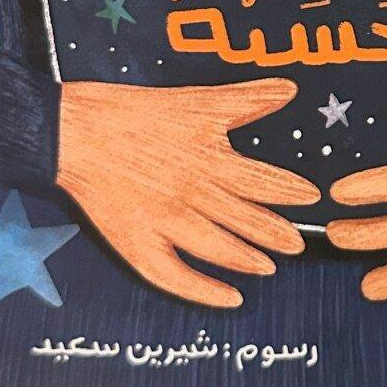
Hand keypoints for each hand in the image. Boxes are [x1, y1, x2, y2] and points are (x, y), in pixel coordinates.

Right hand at [57, 78, 318, 308]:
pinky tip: (230, 298)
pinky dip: (203, 290)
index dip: (288, 190)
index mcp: (207, 157)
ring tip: (269, 266)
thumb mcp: (196, 101)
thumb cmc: (134, 113)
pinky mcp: (136, 242)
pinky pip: (175, 275)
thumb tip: (290, 89)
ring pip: (216, 248)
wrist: (74, 130)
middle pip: (243, 219)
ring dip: (246, 258)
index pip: (260, 180)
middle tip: (298, 244)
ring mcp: (163, 221)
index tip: (312, 197)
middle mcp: (191, 192)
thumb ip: (246, 99)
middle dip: (274, 233)